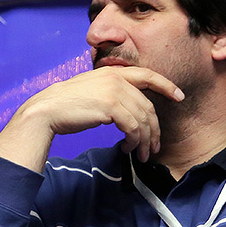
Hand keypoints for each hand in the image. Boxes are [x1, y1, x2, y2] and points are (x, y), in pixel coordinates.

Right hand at [0, 66, 183, 171]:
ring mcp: (114, 91)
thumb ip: (110, 94)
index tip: (179, 96)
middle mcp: (116, 78)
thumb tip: (127, 112)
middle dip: (154, 129)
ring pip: (143, 119)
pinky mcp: (111, 106)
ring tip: (140, 154)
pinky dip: (134, 141)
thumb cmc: (66, 106)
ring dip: (145, 140)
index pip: (147, 75)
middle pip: (148, 105)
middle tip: (154, 146)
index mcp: (112, 72)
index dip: (166, 85)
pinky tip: (128, 148)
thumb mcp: (92, 92)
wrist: (46, 110)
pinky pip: (133, 127)